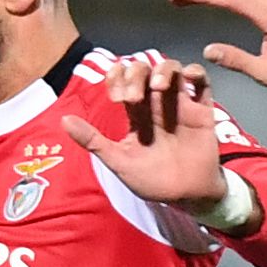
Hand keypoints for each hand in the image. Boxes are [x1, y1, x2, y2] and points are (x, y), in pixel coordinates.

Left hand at [56, 50, 226, 208]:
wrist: (186, 196)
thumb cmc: (152, 181)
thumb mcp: (118, 162)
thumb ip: (93, 141)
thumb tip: (63, 120)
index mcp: (136, 114)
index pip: (123, 81)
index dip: (117, 76)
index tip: (114, 93)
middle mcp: (156, 104)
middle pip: (146, 70)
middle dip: (136, 75)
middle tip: (132, 97)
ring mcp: (179, 105)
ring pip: (172, 70)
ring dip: (164, 70)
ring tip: (158, 87)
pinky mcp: (202, 110)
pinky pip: (202, 82)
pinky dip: (195, 72)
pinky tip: (187, 78)